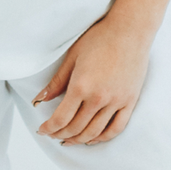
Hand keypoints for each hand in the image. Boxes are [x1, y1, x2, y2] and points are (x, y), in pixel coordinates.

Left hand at [32, 13, 153, 145]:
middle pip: (76, 127)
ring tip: (69, 139)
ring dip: (79, 139)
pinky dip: (102, 138)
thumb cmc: (100, 37)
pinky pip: (116, 128)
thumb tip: (40, 100)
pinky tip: (93, 139)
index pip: (61, 118)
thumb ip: (57, 81)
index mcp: (81, 86)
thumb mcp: (73, 56)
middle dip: (60, 134)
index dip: (49, 128)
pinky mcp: (129, 102)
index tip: (42, 130)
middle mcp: (98, 98)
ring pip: (94, 132)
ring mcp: (116, 102)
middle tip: (53, 134)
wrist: (130, 30)